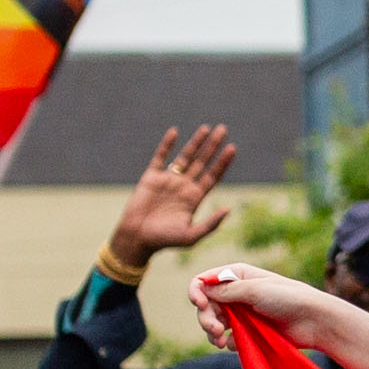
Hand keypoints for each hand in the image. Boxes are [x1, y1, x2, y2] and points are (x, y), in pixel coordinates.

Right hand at [103, 123, 237, 270]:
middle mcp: (184, 186)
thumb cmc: (164, 241)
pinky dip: (167, 144)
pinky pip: (160, 157)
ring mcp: (168, 180)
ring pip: (185, 156)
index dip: (222, 162)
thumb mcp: (191, 235)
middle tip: (223, 129)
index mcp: (195, 198)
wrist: (137, 238)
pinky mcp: (151, 177)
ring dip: (195, 142)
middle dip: (213, 146)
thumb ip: (210, 224)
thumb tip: (228, 209)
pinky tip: (174, 132)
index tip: (232, 148)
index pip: (213, 176)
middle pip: (202, 162)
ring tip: (206, 128)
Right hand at [197, 260, 358, 353]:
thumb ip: (225, 290)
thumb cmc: (287, 298)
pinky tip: (233, 345)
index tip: (200, 304)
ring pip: (213, 323)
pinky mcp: (248, 331)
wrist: (313, 320)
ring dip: (212, 332)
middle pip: (206, 305)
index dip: (196, 293)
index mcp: (237, 275)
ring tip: (221, 340)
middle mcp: (236, 292)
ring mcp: (241, 313)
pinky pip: (227, 338)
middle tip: (216, 330)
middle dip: (205, 317)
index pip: (203, 281)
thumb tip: (201, 290)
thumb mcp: (254, 290)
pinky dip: (226, 342)